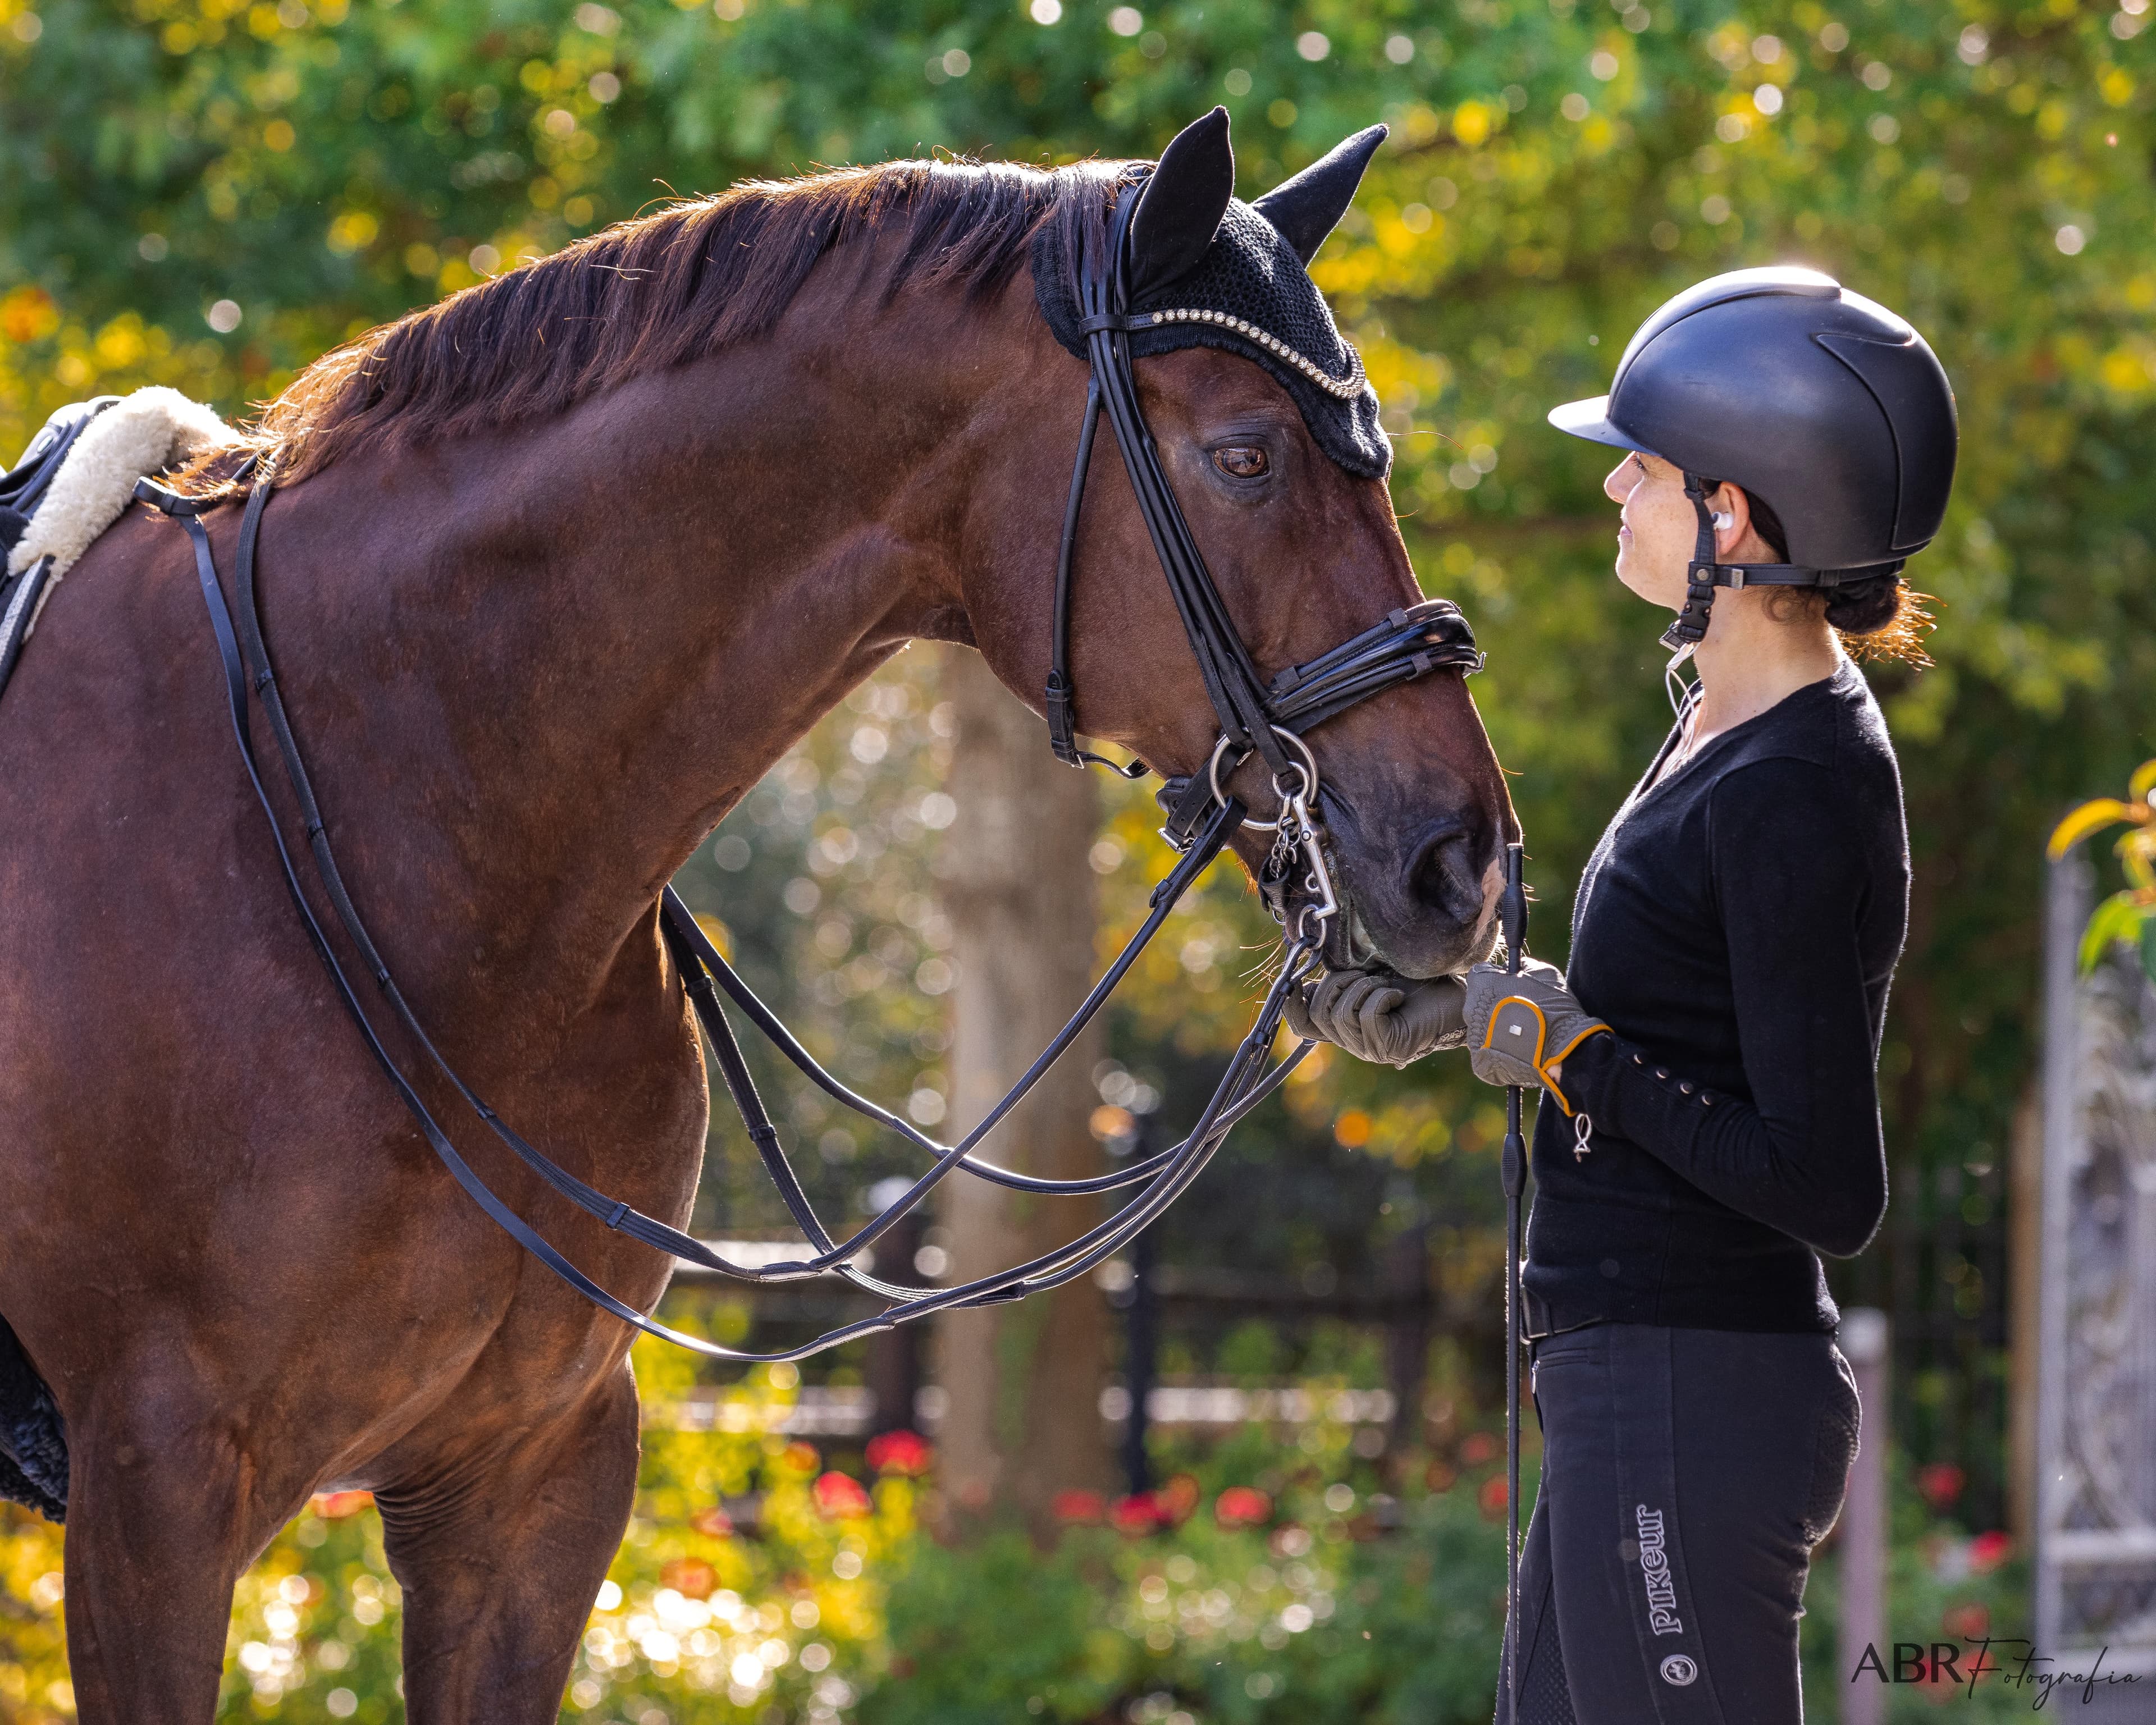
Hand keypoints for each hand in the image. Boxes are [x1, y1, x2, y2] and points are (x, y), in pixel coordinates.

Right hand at [1284, 967, 1467, 1067]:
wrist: (1458, 998)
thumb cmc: (1418, 984)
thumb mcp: (1371, 978)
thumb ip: (1342, 983)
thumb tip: (1307, 981)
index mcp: (1347, 1027)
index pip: (1305, 1026)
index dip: (1292, 1006)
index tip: (1293, 981)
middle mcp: (1355, 1043)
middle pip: (1319, 1015)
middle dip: (1336, 984)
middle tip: (1363, 974)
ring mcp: (1371, 1049)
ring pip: (1340, 1014)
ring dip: (1362, 988)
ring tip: (1385, 985)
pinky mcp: (1388, 1047)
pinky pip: (1366, 1015)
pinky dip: (1381, 995)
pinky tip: (1398, 995)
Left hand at [1463, 957, 1610, 1113]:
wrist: (1563, 1052)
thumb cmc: (1554, 1008)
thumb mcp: (1543, 973)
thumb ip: (1523, 966)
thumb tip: (1515, 967)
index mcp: (1481, 983)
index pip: (1481, 974)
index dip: (1497, 978)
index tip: (1511, 985)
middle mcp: (1470, 1009)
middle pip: (1479, 1003)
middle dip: (1496, 1004)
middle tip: (1520, 1011)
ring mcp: (1473, 1037)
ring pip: (1483, 1028)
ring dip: (1498, 1028)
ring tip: (1524, 1034)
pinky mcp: (1480, 1061)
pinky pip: (1488, 1052)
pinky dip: (1501, 1051)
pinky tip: (1520, 1051)